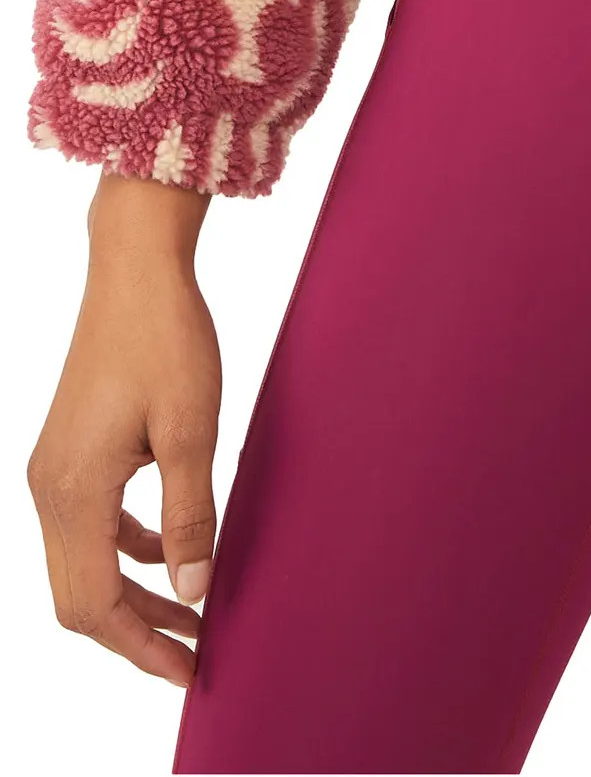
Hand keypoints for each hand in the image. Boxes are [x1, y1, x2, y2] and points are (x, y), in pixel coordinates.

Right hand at [28, 173, 219, 688]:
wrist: (134, 267)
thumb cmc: (165, 336)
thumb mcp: (190, 427)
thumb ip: (189, 513)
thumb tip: (194, 590)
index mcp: (73, 490)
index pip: (94, 605)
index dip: (142, 647)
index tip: (191, 669)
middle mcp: (49, 488)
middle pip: (80, 596)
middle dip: (136, 633)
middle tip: (196, 653)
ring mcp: (54, 469)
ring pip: (84, 562)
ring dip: (133, 594)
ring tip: (191, 611)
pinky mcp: (70, 451)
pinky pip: (91, 525)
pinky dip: (126, 550)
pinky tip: (170, 550)